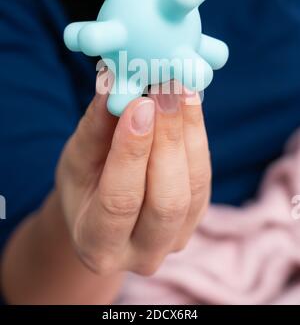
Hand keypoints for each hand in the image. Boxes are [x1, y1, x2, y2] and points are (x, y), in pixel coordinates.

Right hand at [56, 70, 210, 275]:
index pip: (120, 201)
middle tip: (164, 89)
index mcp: (98, 246)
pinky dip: (198, 137)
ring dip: (188, 133)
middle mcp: (142, 254)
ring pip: (192, 188)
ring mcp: (175, 240)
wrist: (101, 209)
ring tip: (179, 88)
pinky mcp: (196, 218)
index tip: (140, 104)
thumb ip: (96, 126)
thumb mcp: (77, 157)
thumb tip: (114, 83)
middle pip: (166, 200)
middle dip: (167, 139)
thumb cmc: (83, 184)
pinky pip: (203, 177)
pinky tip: (189, 102)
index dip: (133, 151)